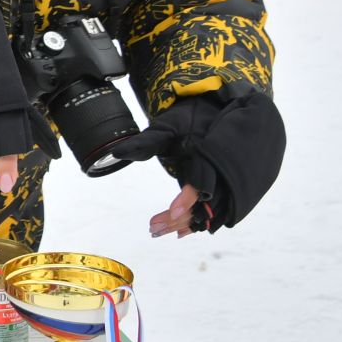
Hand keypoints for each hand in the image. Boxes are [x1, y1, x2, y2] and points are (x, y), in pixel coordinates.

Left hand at [111, 90, 284, 232]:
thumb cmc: (189, 117)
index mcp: (207, 156)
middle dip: (178, 219)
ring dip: (184, 224)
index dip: (186, 200)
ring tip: (156, 230)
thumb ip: (144, 142)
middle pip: (203, 205)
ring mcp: (225, 181)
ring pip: (208, 212)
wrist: (218, 110)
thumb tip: (117, 153)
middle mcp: (219, 172)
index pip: (200, 185)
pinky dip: (197, 222)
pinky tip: (178, 232)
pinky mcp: (224, 188)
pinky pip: (213, 211)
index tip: (172, 213)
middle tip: (152, 228)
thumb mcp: (167, 126)